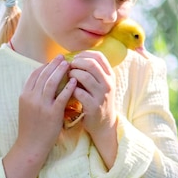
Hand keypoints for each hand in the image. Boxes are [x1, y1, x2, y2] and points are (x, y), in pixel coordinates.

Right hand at [18, 56, 76, 155]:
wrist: (30, 145)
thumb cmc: (30, 127)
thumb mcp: (26, 107)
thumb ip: (32, 94)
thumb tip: (42, 81)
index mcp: (24, 95)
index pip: (34, 75)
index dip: (44, 66)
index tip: (53, 60)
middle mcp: (32, 98)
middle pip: (43, 75)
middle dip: (54, 64)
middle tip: (63, 57)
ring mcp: (42, 105)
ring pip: (51, 83)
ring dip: (60, 71)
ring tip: (68, 64)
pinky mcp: (52, 113)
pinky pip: (61, 96)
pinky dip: (68, 87)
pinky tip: (74, 81)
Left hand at [68, 51, 117, 166]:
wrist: (103, 123)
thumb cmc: (96, 99)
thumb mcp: (100, 83)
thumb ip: (91, 71)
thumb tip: (73, 57)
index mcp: (110, 75)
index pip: (99, 56)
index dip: (84, 54)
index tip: (75, 58)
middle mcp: (108, 84)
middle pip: (92, 64)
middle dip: (77, 63)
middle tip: (68, 66)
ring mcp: (102, 95)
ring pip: (85, 76)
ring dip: (72, 74)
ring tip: (67, 77)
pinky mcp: (93, 106)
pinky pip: (79, 92)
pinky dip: (70, 89)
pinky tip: (67, 90)